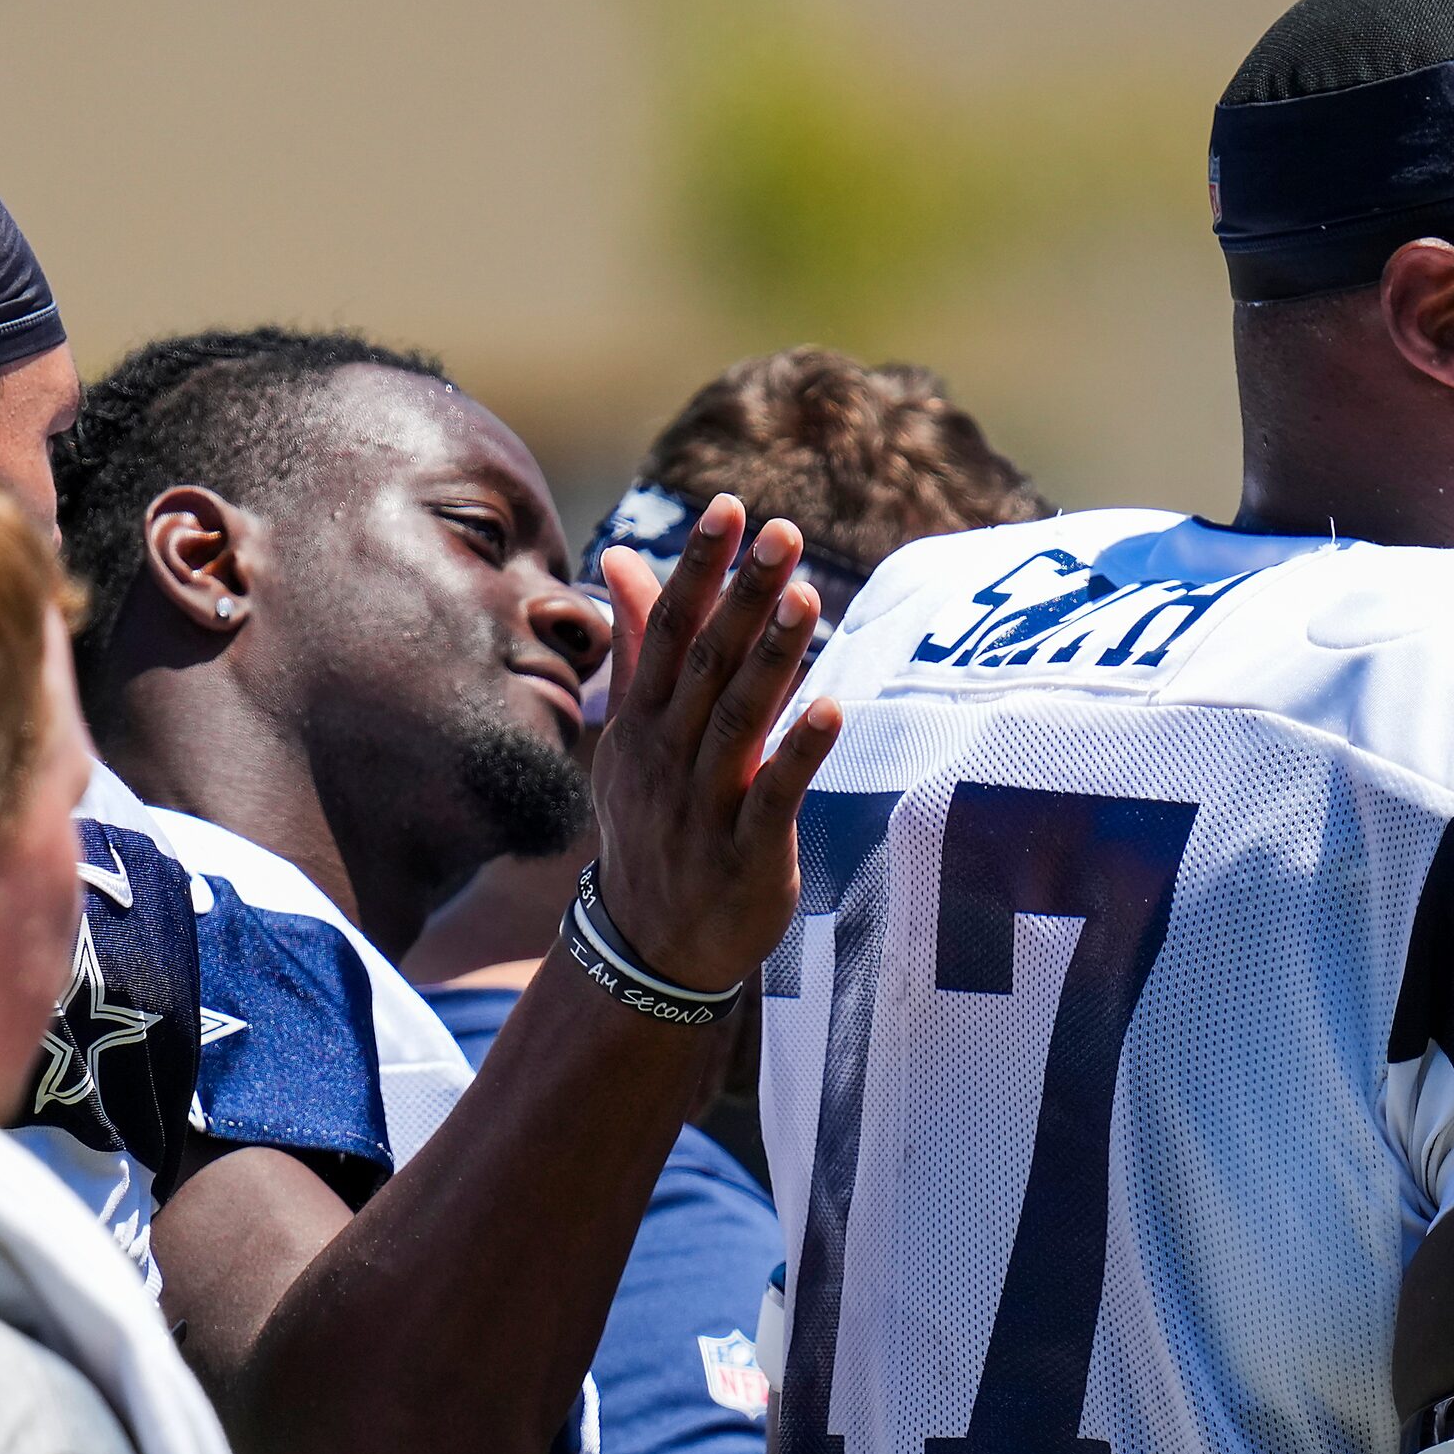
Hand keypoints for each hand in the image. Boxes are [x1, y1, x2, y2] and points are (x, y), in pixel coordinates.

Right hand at [588, 494, 842, 993]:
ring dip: (773, 658)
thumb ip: (639, 648)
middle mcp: (666, 757)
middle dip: (743, 596)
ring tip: (805, 597)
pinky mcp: (745, 855)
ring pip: (738, 721)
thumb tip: (623, 560)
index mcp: (641, 724)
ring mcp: (703, 807)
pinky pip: (773, 797)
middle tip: (781, 532)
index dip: (699, 568)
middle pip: (706, 664)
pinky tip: (831, 707)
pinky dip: (800, 751)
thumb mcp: (634, 737)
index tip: (730, 507)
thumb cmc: (653, 824)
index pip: (667, 631)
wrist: (650, 947)